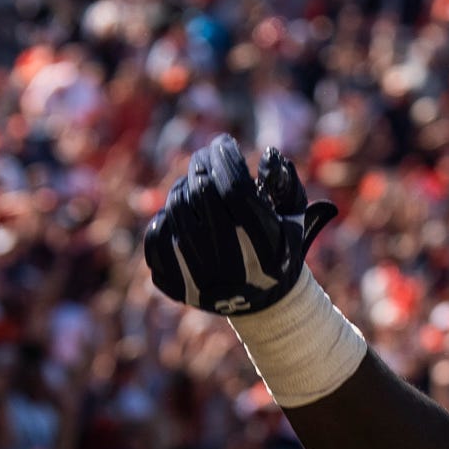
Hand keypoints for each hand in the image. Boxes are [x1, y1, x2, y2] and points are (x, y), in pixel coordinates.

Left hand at [143, 137, 337, 316]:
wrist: (263, 305)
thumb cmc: (279, 249)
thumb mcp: (293, 217)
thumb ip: (285, 183)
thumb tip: (269, 154)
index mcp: (263, 243)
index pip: (234, 187)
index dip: (225, 158)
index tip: (223, 143)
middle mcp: (229, 261)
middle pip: (202, 194)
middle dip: (202, 165)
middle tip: (205, 157)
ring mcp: (199, 276)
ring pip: (176, 210)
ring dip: (183, 187)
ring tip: (194, 182)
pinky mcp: (177, 287)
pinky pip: (155, 240)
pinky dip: (164, 219)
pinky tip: (178, 213)